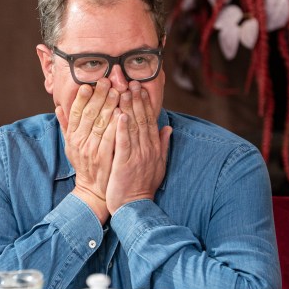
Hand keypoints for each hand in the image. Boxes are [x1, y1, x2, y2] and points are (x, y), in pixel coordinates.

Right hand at [56, 79, 120, 222]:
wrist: (93, 192)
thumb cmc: (84, 166)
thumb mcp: (71, 147)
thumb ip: (66, 127)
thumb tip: (58, 107)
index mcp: (72, 137)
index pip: (76, 112)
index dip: (82, 97)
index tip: (90, 84)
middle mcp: (80, 142)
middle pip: (89, 113)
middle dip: (99, 95)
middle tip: (108, 80)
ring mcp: (92, 150)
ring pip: (100, 123)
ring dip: (109, 105)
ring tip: (117, 90)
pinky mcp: (104, 158)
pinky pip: (110, 138)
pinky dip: (115, 125)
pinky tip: (122, 112)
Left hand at [106, 81, 171, 213]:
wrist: (135, 207)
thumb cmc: (143, 186)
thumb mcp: (158, 165)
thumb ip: (163, 145)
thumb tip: (168, 128)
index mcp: (154, 148)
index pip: (149, 120)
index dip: (145, 103)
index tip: (141, 88)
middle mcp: (147, 149)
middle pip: (142, 119)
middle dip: (136, 99)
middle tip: (131, 81)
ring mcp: (137, 156)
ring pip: (133, 127)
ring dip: (129, 108)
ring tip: (123, 91)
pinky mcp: (125, 163)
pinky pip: (124, 142)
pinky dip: (122, 128)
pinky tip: (120, 114)